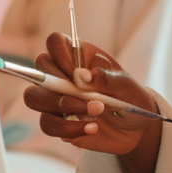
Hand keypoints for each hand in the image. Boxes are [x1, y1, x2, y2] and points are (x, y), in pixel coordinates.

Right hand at [24, 32, 163, 172]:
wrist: (136, 128)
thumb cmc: (131, 97)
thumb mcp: (126, 85)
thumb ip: (106, 77)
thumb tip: (81, 76)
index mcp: (79, 57)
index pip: (55, 43)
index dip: (59, 54)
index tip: (76, 72)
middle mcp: (62, 76)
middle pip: (37, 73)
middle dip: (58, 87)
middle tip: (87, 98)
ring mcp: (56, 100)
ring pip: (35, 99)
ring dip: (63, 108)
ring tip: (96, 113)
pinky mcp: (57, 122)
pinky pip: (48, 125)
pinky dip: (69, 128)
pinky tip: (93, 128)